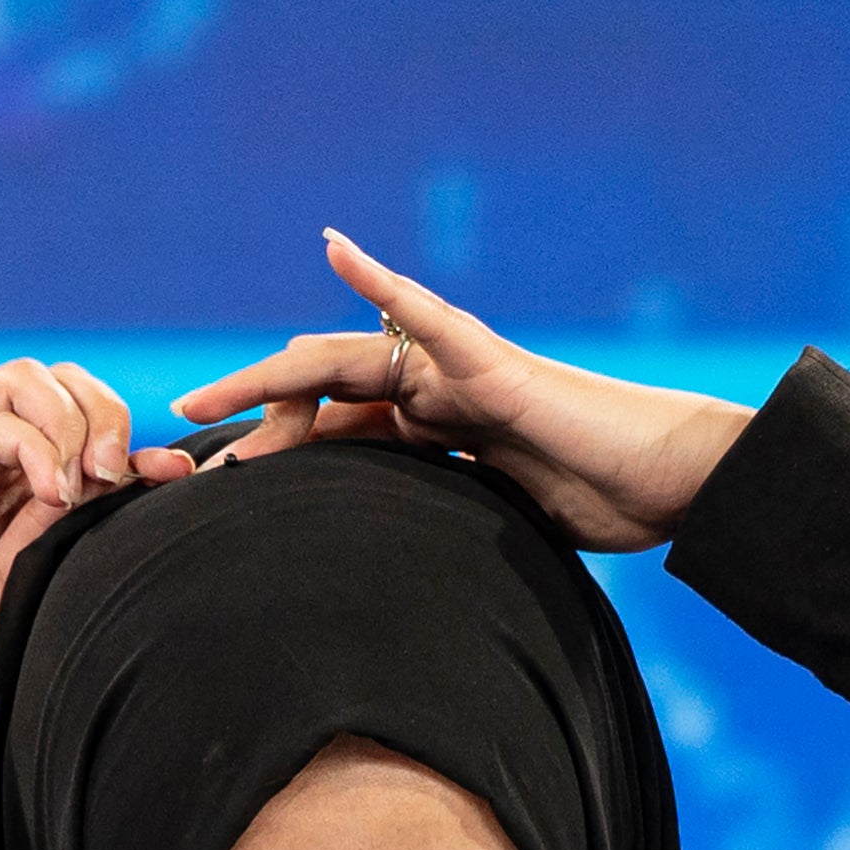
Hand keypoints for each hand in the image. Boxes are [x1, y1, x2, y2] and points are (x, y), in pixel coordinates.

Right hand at [0, 361, 196, 740]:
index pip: (91, 439)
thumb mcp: (17, 590)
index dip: (141, 449)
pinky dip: (35, 443)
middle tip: (117, 480)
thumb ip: (68, 534)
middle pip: (68, 388)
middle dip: (112, 419)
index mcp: (14, 502)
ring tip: (80, 486)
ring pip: (33, 379)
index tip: (179, 480)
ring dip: (77, 421)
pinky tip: (47, 495)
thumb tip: (146, 482)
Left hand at [171, 231, 752, 552]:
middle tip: (179, 456)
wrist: (670, 484)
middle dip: (246, 421)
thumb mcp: (498, 537)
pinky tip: (335, 248)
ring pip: (341, 363)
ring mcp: (457, 375)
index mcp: (433, 438)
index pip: (335, 436)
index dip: (273, 458)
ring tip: (202, 398)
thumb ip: (447, 538)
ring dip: (266, 379)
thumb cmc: (605, 509)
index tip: (213, 494)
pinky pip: (424, 317)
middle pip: (319, 396)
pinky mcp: (487, 365)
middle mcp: (434, 397)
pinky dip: (379, 279)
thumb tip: (406, 602)